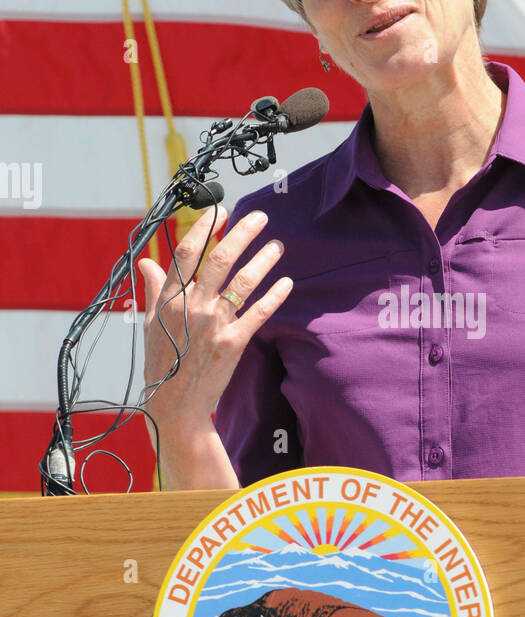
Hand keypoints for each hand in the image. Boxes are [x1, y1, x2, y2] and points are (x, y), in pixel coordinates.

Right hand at [138, 205, 292, 433]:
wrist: (175, 405)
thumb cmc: (162, 363)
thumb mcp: (151, 324)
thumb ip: (154, 290)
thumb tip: (146, 262)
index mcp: (170, 299)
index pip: (187, 252)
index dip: (205, 227)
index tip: (220, 210)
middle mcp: (193, 307)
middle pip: (220, 259)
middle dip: (242, 232)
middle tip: (259, 216)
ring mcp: (215, 324)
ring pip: (244, 282)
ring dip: (264, 259)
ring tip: (277, 245)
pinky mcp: (234, 342)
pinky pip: (259, 312)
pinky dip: (275, 294)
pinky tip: (286, 281)